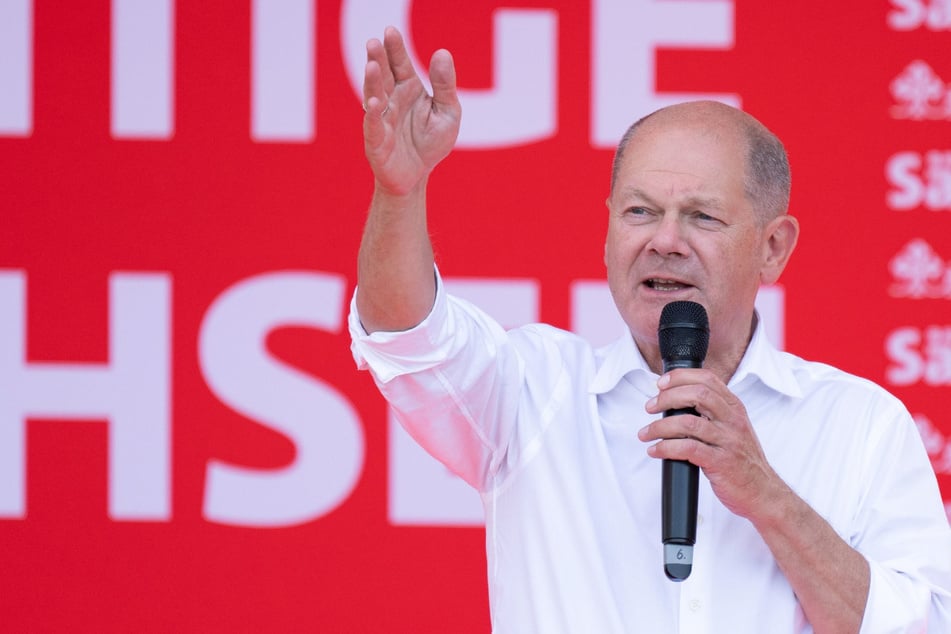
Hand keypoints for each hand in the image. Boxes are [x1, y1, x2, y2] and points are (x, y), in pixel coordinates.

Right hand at [363, 27, 461, 195]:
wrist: (418, 175)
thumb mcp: (448, 112)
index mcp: (408, 89)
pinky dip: (375, 115)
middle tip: (374, 42)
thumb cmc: (431, 142)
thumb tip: (442, 52)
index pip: (400, 64)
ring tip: (372, 66)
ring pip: (375, 97)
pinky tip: (376, 102)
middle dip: (378, 59)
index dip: (395, 48)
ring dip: (372, 82)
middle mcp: (391, 100)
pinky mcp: (376, 142)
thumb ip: (445, 85)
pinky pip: (374, 126)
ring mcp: (382, 119)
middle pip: (383, 76)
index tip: (390, 31)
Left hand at [638, 368, 781, 519]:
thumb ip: (712, 412)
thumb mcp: (733, 428)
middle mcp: (733, 420)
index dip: (680, 377)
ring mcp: (728, 441)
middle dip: (667, 398)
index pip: (707, 379)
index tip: (661, 384)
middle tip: (650, 407)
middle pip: (697, 395)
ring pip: (688, 423)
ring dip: (660, 426)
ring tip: (646, 433)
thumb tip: (676, 401)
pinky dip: (666, 448)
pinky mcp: (721, 462)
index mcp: (734, 408)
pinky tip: (656, 450)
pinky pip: (688, 449)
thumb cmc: (742, 460)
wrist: (762, 491)